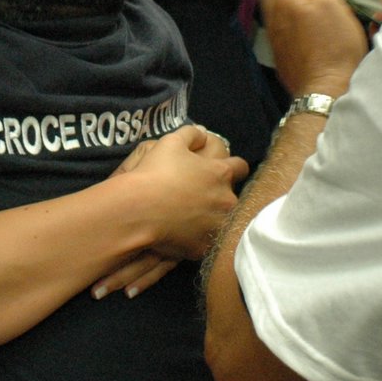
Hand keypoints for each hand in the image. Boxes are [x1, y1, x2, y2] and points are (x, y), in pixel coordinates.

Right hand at [120, 124, 247, 261]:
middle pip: (231, 196)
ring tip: (188, 216)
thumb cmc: (157, 172)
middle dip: (219, 194)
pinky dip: (196, 236)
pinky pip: (205, 240)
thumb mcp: (171, 142)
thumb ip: (191, 134)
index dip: (231, 166)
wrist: (140, 209)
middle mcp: (227, 200)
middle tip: (197, 194)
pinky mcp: (204, 247)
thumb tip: (203, 133)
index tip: (218, 170)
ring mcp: (217, 226)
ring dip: (210, 216)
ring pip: (221, 220)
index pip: (241, 167)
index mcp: (221, 173)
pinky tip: (180, 232)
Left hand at [261, 0, 366, 97]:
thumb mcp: (336, 6)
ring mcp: (274, 35)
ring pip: (281, 6)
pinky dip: (298, 19)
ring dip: (300, 1)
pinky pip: (285, 26)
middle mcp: (273, 15)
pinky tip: (318, 29)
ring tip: (323, 8)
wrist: (324, 90)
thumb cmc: (334, 47)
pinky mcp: (281, 52)